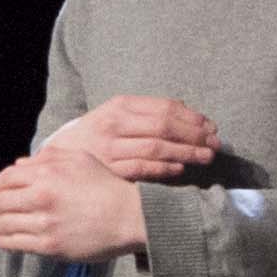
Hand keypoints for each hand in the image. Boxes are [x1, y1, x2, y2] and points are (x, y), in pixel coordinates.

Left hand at [0, 149, 150, 267]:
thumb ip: (47, 158)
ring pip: (4, 224)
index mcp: (46, 172)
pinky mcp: (50, 246)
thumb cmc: (107, 186)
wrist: (130, 216)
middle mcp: (41, 196)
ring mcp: (44, 223)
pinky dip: (2, 241)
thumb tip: (20, 165)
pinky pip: (16, 243)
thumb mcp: (79, 160)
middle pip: (0, 202)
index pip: (6, 179)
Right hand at [49, 92, 224, 182]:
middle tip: (215, 144)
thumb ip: (149, 113)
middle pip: (164, 127)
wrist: (60, 156)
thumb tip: (191, 115)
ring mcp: (111, 148)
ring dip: (187, 152)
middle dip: (194, 135)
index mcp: (120, 105)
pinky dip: (165, 168)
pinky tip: (180, 169)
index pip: (164, 108)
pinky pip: (143, 169)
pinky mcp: (110, 171)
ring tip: (207, 157)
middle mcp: (115, 124)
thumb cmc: (98, 135)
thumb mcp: (118, 115)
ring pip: (157, 148)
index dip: (192, 117)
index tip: (211, 126)